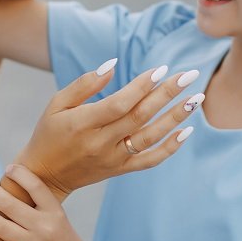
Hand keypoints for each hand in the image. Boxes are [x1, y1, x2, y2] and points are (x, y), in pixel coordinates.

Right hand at [15, 60, 199, 198]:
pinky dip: (170, 148)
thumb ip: (84, 84)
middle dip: (167, 94)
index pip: (120, 103)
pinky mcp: (120, 170)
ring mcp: (112, 159)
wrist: (45, 176)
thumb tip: (113, 64)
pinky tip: (186, 131)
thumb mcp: (56, 103)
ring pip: (150, 137)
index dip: (142, 85)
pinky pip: (149, 160)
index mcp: (83, 123)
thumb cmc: (49, 133)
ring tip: (196, 99)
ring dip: (175, 118)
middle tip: (190, 75)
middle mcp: (100, 142)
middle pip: (140, 116)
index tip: (162, 68)